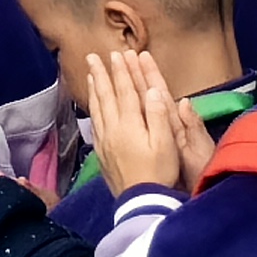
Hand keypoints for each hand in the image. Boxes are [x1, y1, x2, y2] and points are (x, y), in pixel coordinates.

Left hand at [81, 47, 210, 198]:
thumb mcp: (165, 143)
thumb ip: (158, 115)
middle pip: (106, 96)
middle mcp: (114, 129)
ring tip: (90, 74)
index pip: (125, 91)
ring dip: (94, 89)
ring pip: (97, 108)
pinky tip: (92, 105)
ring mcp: (105, 141)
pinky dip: (92, 108)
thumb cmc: (159, 173)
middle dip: (101, 74)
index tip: (117, 54)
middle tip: (93, 56)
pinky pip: (95, 123)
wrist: (141, 202)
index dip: (122, 71)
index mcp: (131, 124)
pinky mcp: (102, 152)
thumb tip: (153, 89)